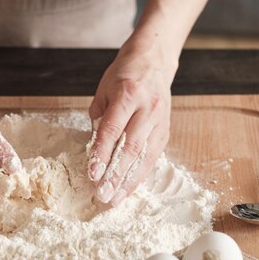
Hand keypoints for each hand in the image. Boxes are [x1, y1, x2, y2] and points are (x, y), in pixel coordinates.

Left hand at [87, 43, 172, 205]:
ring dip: (129, 181)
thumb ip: (98, 119)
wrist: (153, 61)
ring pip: (144, 156)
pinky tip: (128, 188)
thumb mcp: (103, 90)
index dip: (102, 154)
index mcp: (128, 94)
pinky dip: (139, 175)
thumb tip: (93, 150)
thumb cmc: (124, 75)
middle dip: (116, 175)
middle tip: (103, 194)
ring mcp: (160, 121)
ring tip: (115, 198)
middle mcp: (148, 108)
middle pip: (130, 147)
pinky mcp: (165, 131)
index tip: (93, 174)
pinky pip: (152, 158)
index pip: (113, 130)